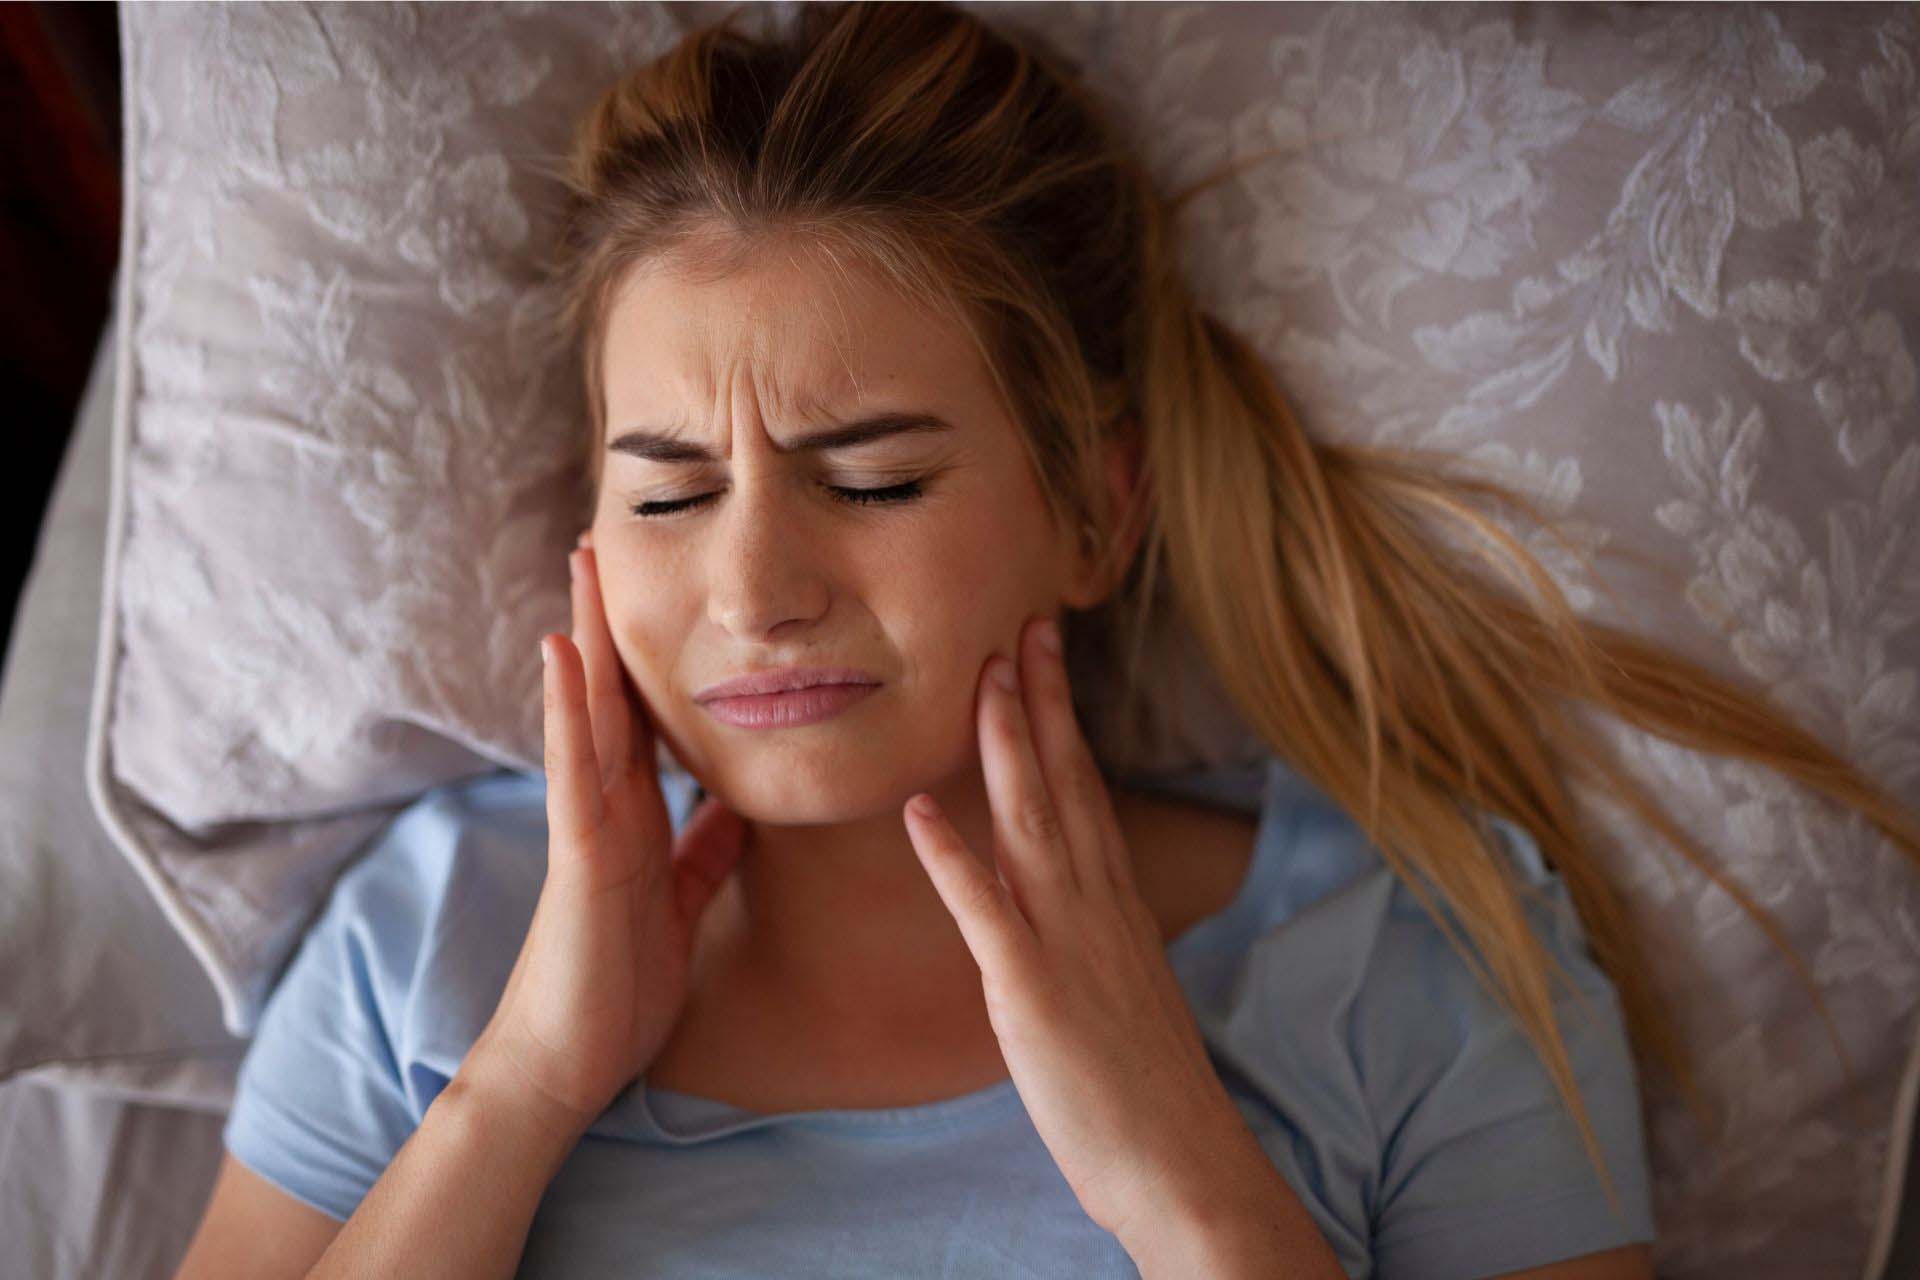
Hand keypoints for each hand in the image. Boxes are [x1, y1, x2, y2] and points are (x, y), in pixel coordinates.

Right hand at [468, 531, 747, 1142]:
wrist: (571, 1060)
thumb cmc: (619, 986)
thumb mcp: (681, 903)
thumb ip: (703, 852)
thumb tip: (738, 807)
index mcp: (635, 818)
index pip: (645, 720)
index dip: (652, 657)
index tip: (663, 592)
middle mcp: (606, 807)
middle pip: (612, 697)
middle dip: (611, 622)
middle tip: (609, 541)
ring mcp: (586, 824)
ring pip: (587, 714)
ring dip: (585, 636)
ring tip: (583, 562)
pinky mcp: (578, 854)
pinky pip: (575, 769)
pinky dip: (569, 709)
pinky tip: (564, 652)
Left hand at [900, 614, 1259, 1243]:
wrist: (1183, 1165)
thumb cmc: (1149, 1090)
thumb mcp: (1124, 988)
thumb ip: (1094, 935)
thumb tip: (1071, 905)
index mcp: (1115, 904)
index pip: (1086, 788)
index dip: (1062, 717)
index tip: (1045, 653)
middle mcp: (1095, 907)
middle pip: (1064, 782)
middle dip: (1039, 700)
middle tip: (1020, 623)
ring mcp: (1066, 944)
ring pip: (1032, 823)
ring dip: (1003, 747)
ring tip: (979, 678)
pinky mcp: (1030, 994)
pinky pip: (985, 914)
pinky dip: (950, 858)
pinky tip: (916, 811)